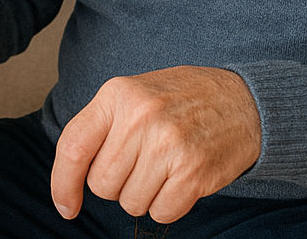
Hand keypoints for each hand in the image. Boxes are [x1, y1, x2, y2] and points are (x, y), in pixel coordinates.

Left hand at [49, 66, 260, 223]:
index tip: (66, 206)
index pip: (73, 147)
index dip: (62, 183)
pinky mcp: (193, 172)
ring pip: (130, 203)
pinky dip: (168, 206)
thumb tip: (70, 176)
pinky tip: (181, 180)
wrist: (243, 100)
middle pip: (101, 184)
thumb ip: (103, 126)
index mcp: (118, 94)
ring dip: (144, 196)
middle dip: (117, 185)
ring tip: (164, 167)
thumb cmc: (181, 100)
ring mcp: (167, 145)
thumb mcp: (135, 94)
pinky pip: (161, 213)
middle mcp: (140, 117)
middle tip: (142, 163)